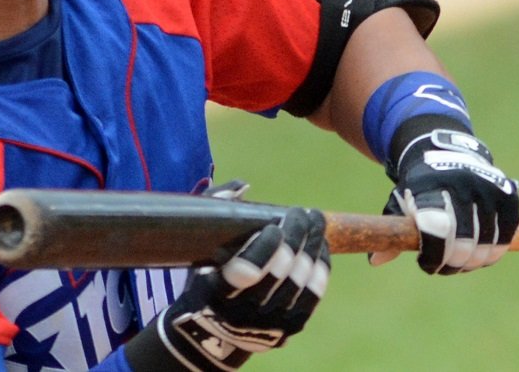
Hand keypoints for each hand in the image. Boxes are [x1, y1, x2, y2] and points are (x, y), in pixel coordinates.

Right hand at [124, 207, 329, 370]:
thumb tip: (243, 185)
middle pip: (283, 271)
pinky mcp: (289, 327)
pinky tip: (320, 246)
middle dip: (297, 236)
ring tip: (314, 222)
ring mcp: (269, 324)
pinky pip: (314, 294)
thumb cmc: (204, 278)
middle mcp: (243, 313)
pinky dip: (321, 266)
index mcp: (216, 292)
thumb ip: (214, 210)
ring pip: (302, 280)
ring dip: (313, 246)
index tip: (273, 225)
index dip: (267, 246)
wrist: (212, 332)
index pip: (249, 270)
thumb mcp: (197, 248)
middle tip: (301, 213)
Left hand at [371, 125, 518, 273]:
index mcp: (431, 186)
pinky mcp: (508, 194)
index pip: (436, 229)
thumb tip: (375, 261)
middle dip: (452, 263)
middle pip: (464, 244)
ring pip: (488, 245)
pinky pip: (505, 236)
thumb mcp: (399, 202)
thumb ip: (392, 232)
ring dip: (473, 261)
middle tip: (443, 265)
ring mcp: (488, 188)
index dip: (433, 255)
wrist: (447, 152)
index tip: (425, 263)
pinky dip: (493, 250)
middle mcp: (462, 184)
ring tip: (460, 260)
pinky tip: (478, 251)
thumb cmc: (418, 187)